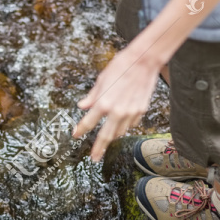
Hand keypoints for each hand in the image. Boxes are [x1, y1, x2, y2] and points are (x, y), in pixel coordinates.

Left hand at [73, 45, 159, 160]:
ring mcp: (130, 113)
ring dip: (112, 135)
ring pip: (119, 132)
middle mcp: (117, 111)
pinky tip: (121, 122)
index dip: (80, 130)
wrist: (144, 61)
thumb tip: (83, 105)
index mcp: (103, 103)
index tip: (75, 135)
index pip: (88, 123)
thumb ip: (92, 96)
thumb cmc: (121, 66)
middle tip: (94, 157)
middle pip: (105, 136)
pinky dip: (124, 125)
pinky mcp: (141, 111)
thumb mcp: (102, 79)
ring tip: (107, 137)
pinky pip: (131, 124)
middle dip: (98, 148)